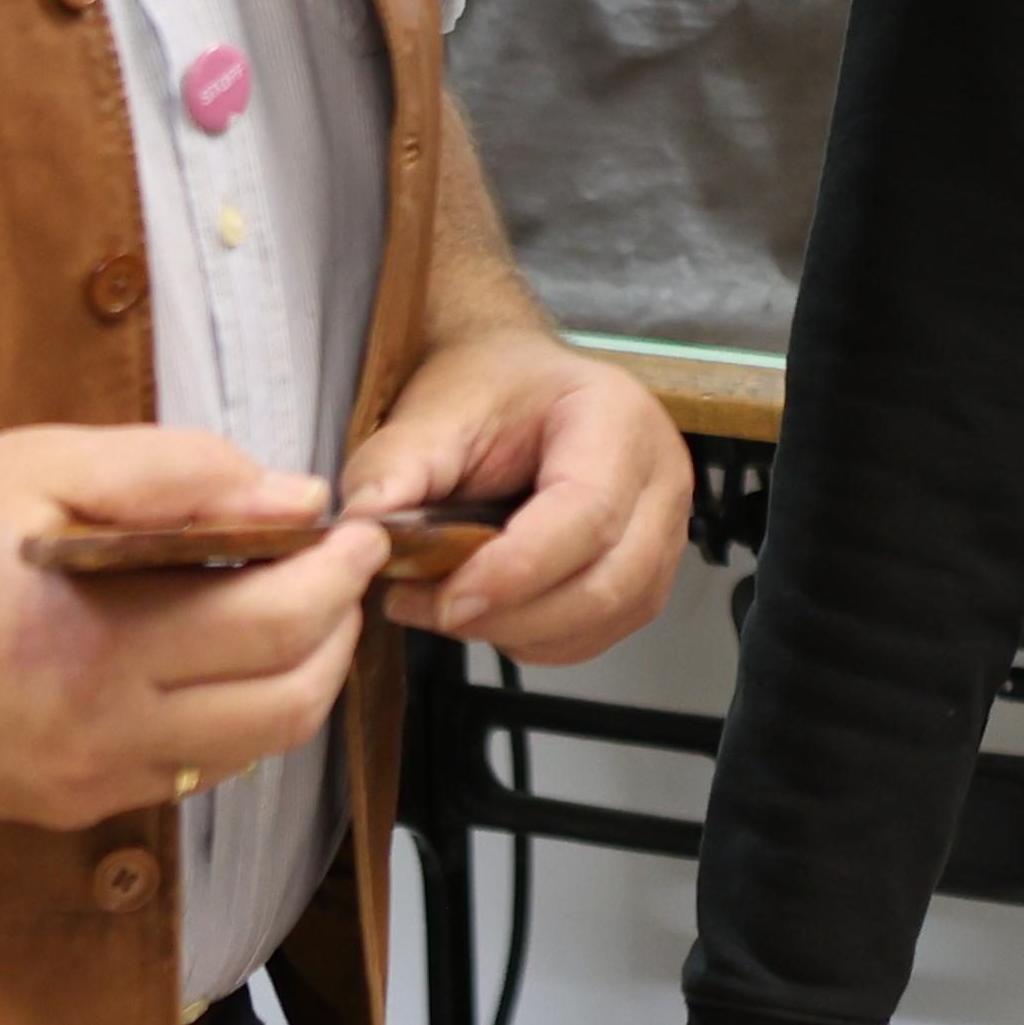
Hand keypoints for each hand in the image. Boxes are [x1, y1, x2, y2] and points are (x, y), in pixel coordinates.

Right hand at [0, 420, 388, 829]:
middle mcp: (90, 739)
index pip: (274, 628)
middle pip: (285, 707)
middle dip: (335, 635)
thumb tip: (296, 499)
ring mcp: (76, 788)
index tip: (360, 529)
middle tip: (338, 569)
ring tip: (284, 604)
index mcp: (89, 647)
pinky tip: (206, 653)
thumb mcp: (41, 468)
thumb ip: (178, 477)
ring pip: (247, 753)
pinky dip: (226, 716)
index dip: (338, 576)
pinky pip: (186, 772)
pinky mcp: (58, 810)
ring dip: (291, 681)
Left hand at [338, 327, 690, 662]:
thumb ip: (391, 469)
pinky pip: (602, 631)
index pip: (587, 513)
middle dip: (513, 615)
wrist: (517, 385)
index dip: (518, 571)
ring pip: (608, 615)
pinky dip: (541, 639)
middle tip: (431, 610)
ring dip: (523, 633)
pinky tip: (491, 613)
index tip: (447, 598)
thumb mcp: (429, 411)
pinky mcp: (647, 571)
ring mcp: (664, 527)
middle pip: (608, 580)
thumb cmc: (486, 389)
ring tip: (449, 606)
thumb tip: (359, 535)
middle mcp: (659, 474)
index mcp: (615, 417)